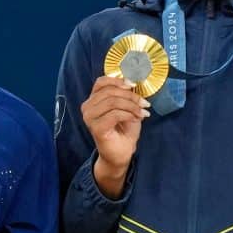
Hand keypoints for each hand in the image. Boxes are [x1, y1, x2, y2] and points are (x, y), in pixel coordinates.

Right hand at [81, 76, 149, 197]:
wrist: (122, 152)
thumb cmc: (123, 129)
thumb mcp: (126, 107)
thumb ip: (125, 94)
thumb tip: (132, 83)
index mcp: (93, 99)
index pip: (101, 82)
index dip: (117, 80)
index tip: (133, 85)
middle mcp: (87, 107)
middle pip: (110, 92)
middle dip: (131, 96)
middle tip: (144, 103)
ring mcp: (89, 118)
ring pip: (113, 102)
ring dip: (132, 106)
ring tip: (142, 113)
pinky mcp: (96, 128)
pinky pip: (114, 114)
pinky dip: (129, 114)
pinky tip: (136, 119)